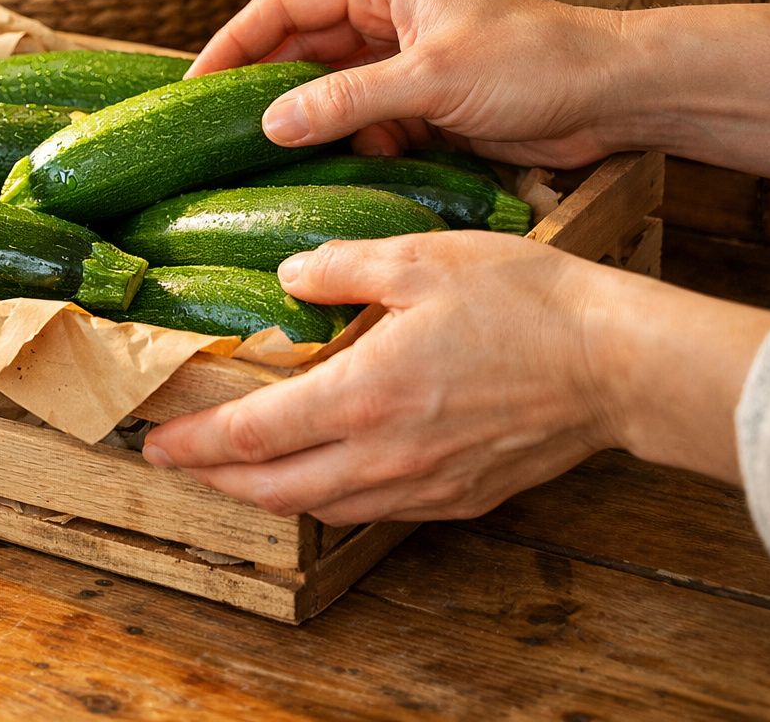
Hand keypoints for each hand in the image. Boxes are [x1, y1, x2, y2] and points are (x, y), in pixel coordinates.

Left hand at [141, 232, 769, 523]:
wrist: (616, 363)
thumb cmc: (525, 302)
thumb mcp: (421, 258)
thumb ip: (340, 267)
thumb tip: (286, 276)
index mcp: (362, 394)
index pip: (249, 436)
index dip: (191, 443)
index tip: (153, 439)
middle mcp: (384, 454)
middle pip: (272, 490)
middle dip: (214, 481)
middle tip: (177, 461)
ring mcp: (423, 484)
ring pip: (320, 508)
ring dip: (268, 494)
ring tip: (237, 471)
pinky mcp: (459, 496)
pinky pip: (373, 510)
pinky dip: (330, 497)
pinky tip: (324, 472)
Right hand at [190, 0, 641, 167]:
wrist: (615, 96)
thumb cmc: (536, 62)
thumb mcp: (433, 78)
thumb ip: (348, 100)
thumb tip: (271, 124)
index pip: (282, 5)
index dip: (231, 43)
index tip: (194, 87)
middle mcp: (385, 16)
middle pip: (297, 51)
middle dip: (260, 92)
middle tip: (214, 135)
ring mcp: (401, 62)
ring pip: (326, 94)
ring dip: (303, 127)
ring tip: (260, 164)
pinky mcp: (421, 104)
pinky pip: (361, 125)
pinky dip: (345, 149)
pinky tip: (331, 174)